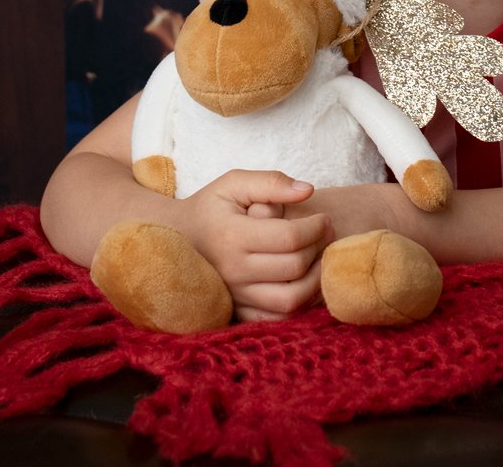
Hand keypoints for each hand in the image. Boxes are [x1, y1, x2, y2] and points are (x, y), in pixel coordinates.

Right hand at [177, 170, 332, 322]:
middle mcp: (233, 270)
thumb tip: (308, 190)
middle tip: (327, 235)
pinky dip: (299, 305)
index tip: (323, 218)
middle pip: (294, 267)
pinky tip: (305, 282)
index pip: (290, 237)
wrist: (176, 240)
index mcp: (232, 236)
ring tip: (320, 260)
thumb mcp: (234, 183)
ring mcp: (235, 296)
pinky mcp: (237, 312)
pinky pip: (277, 319)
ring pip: (290, 300)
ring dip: (316, 281)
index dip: (316, 227)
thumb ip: (271, 182)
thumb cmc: (210, 208)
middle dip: (320, 248)